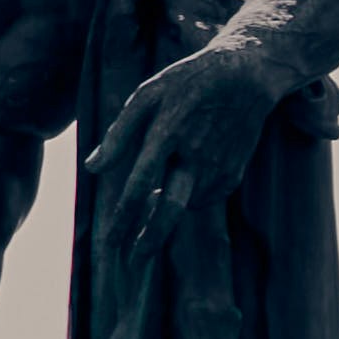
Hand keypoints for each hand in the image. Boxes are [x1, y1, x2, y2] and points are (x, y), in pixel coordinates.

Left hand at [91, 33, 288, 224]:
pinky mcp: (235, 172)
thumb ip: (119, 133)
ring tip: (154, 204)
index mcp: (167, 132)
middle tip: (134, 260)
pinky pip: (208, 197)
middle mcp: (195, 153)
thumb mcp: (147, 96)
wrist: (246, 77)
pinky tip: (181, 185)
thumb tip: (92, 168)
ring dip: (168, 212)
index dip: (124, 215)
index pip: (140, 183)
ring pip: (189, 205)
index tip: (110, 241)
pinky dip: (191, 200)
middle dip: (152, 237)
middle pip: (173, 208)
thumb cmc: (187, 82)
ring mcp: (219, 165)